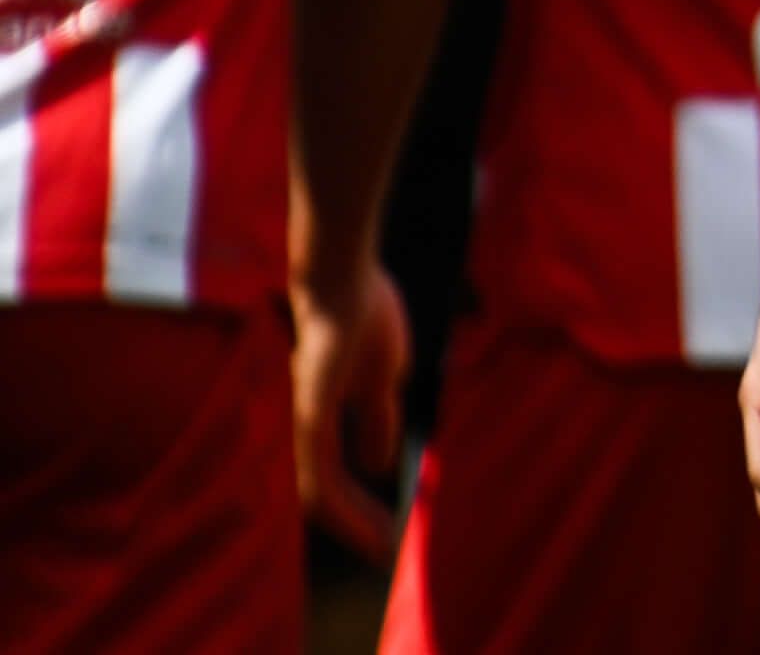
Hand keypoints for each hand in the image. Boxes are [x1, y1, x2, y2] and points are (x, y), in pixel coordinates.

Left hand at [289, 253, 410, 557]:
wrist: (345, 278)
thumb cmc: (362, 312)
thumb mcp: (385, 374)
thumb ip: (376, 418)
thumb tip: (376, 465)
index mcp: (320, 416)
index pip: (333, 474)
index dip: (357, 505)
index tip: (388, 530)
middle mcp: (302, 427)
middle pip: (322, 493)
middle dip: (355, 525)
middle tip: (386, 551)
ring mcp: (300, 425)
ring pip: (319, 494)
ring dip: (352, 524)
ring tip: (383, 545)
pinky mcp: (307, 419)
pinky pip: (320, 477)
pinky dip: (345, 505)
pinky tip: (370, 520)